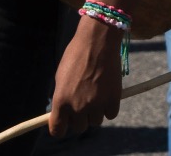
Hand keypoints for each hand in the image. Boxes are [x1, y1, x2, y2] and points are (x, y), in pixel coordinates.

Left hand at [48, 21, 122, 138]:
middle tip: (83, 104)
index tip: (64, 124)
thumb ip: (62, 97)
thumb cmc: (77, 55)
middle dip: (80, 118)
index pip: (57, 130)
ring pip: (96, 121)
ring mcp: (96, 104)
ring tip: (97, 93)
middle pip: (79, 127)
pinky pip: (110, 114)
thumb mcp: (61, 77)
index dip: (61, 128)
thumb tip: (63, 112)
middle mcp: (78, 107)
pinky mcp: (113, 100)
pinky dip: (110, 106)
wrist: (98, 40)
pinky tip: (108, 93)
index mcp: (61, 101)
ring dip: (96, 112)